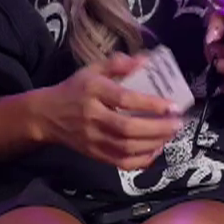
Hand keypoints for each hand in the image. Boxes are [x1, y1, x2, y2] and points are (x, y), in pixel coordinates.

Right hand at [23, 54, 182, 170]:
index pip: (124, 100)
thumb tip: (146, 60)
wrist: (46, 115)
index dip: (150, 104)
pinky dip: (141, 160)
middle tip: (177, 123)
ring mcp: (92, 139)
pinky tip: (156, 150)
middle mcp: (92, 117)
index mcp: (93, 91)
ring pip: (125, 148)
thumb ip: (119, 63)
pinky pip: (120, 163)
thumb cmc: (74, 89)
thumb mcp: (93, 69)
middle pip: (127, 128)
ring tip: (171, 134)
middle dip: (157, 128)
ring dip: (153, 143)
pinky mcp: (94, 154)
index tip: (172, 105)